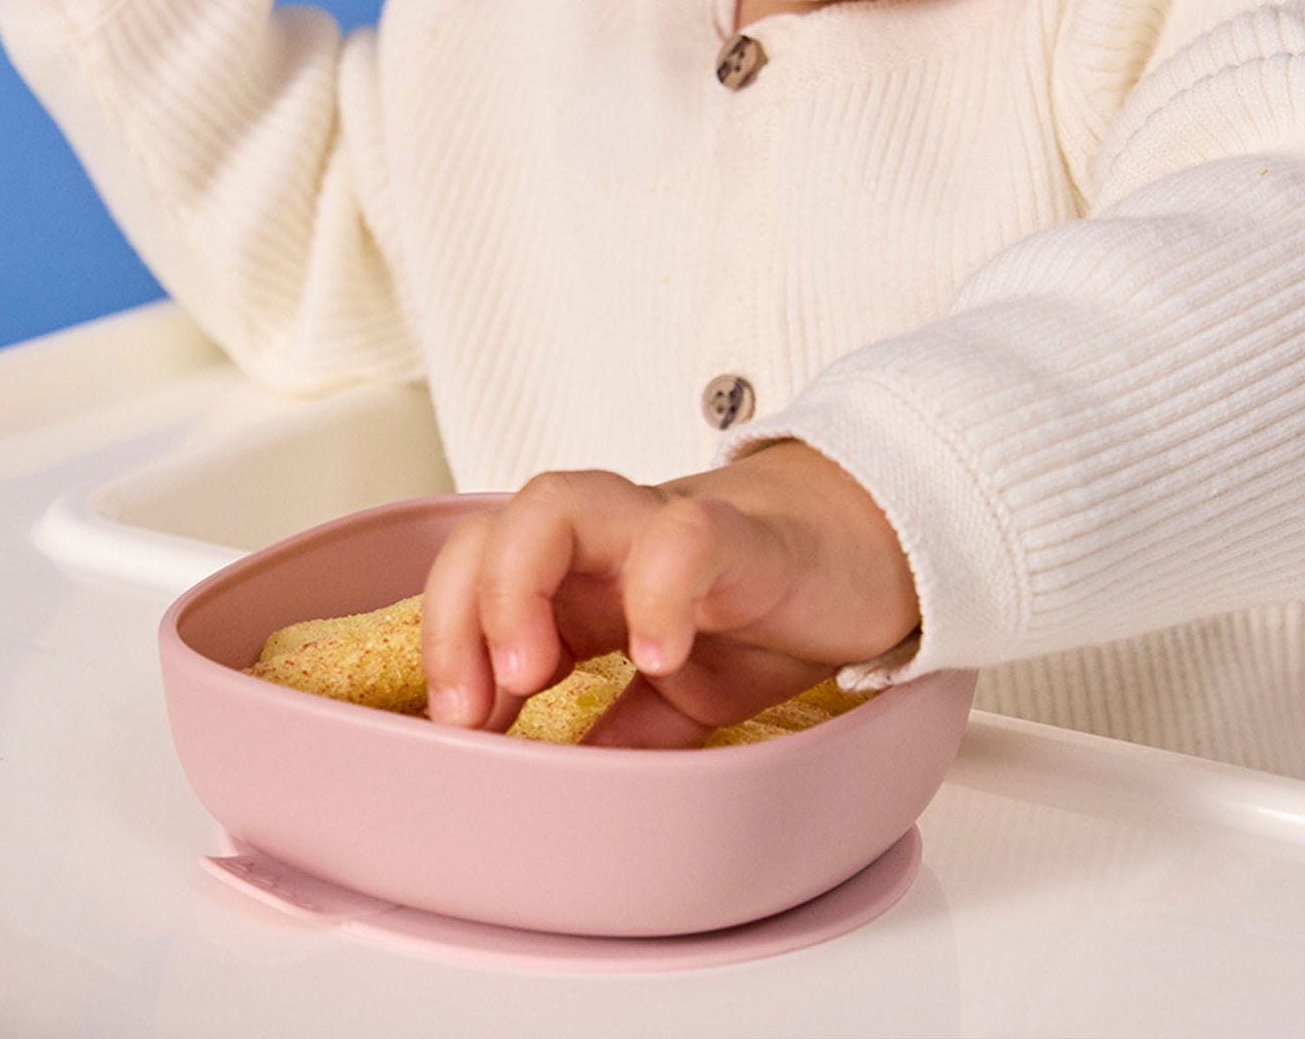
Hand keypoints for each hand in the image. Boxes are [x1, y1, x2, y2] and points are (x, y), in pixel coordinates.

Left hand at [421, 442, 919, 747]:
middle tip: (472, 709)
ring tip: (528, 673)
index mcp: (579, 578)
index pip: (473, 575)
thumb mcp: (679, 694)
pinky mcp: (736, 534)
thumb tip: (559, 800)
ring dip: (516, 585)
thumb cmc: (761, 603)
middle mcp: (605, 539)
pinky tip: (656, 655)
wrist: (861, 548)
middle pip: (489, 529)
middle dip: (455, 613)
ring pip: (553, 503)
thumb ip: (619, 732)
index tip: (454, 732)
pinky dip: (655, 593)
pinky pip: (680, 537)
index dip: (443, 642)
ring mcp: (661, 526)